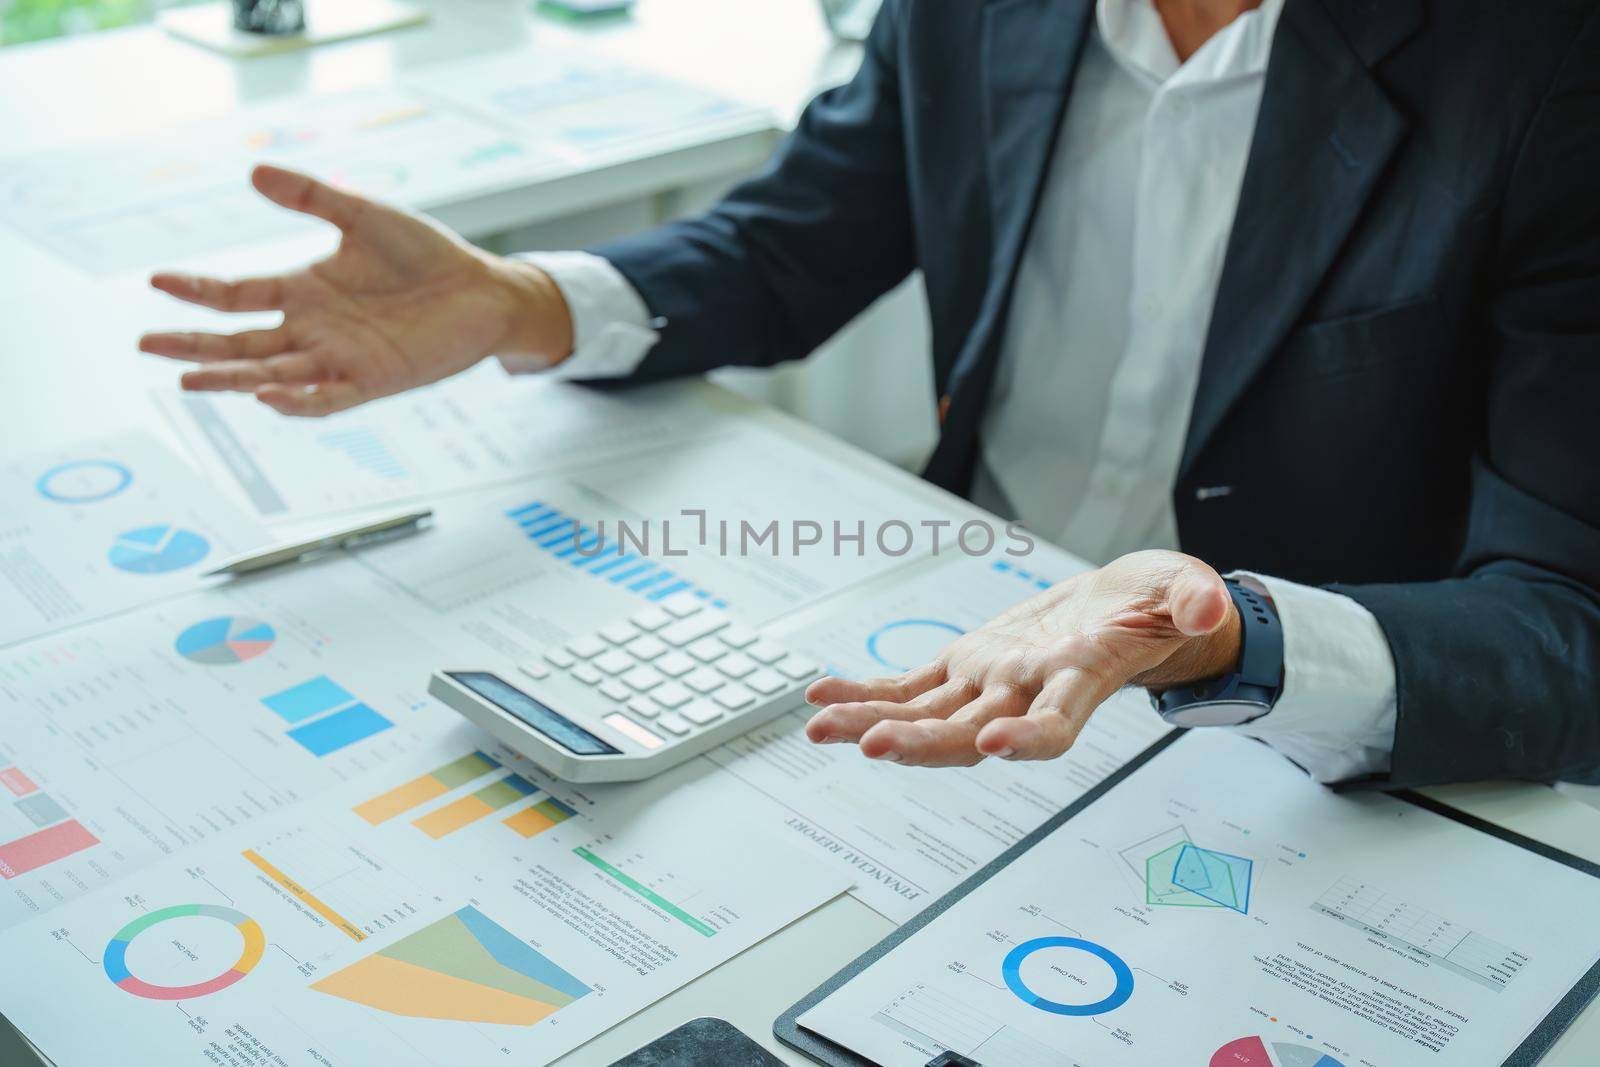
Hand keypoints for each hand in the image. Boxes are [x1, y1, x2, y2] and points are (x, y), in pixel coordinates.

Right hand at [139, 164, 573, 416]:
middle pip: (241, 342)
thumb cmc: (427, 256)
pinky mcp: (374, 379)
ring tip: (186, 380)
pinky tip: (265, 394)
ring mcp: (341, 358)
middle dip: (193, 344)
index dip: (197, 291)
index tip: (157, 281)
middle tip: (146, 345)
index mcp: (305, 291)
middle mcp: (314, 329)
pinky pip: (327, 397)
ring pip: (272, 373)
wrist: (484, 290)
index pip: (237, 296)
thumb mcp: (365, 215)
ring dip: (231, 377)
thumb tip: (254, 170)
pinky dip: (297, 400)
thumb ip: (313, 197)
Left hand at [803, 550, 1240, 765]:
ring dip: (872, 723)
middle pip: (971, 734)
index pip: (1055, 724)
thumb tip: (1207, 606)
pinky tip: (822, 695)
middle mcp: (1026, 696)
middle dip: (921, 743)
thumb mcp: (1186, 591)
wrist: (1130, 613)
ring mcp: (991, 686)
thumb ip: (1194, 599)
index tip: (997, 743)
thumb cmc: (1157, 607)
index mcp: (1080, 682)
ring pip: (926, 716)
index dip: (1028, 739)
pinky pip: (908, 686)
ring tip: (819, 728)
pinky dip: (866, 691)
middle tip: (870, 746)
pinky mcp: (967, 666)